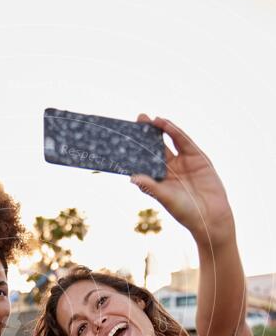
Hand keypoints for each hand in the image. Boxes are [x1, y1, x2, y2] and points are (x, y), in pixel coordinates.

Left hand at [130, 114, 234, 247]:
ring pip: (167, 142)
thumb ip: (151, 186)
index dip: (135, 150)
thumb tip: (131, 177)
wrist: (212, 216)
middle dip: (145, 135)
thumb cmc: (186, 212)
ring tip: (148, 118)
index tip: (124, 138)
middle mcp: (168, 170)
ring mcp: (182, 162)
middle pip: (154, 148)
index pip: (143, 161)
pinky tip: (164, 123)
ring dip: (158, 130)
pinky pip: (183, 141)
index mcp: (158, 180)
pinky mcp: (196, 157)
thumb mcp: (166, 199)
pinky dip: (174, 131)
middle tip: (137, 119)